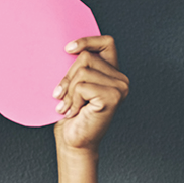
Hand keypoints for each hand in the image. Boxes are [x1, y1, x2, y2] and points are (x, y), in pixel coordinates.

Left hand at [52, 35, 128, 152]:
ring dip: (68, 91)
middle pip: (86, 57)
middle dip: (67, 77)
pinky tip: (75, 112)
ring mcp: (120, 88)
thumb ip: (78, 67)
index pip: (106, 42)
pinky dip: (72, 99)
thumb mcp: (73, 85)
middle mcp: (121, 79)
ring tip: (68, 106)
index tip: (67, 49)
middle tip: (63, 97)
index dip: (87, 41)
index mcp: (113, 73)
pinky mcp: (112, 97)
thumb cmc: (71, 115)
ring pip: (82, 71)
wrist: (74, 141)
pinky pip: (82, 86)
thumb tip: (68, 48)